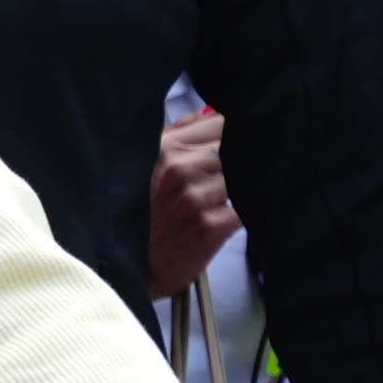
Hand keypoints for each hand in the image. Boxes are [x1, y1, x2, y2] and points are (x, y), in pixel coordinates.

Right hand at [147, 105, 236, 294]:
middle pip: (236, 147)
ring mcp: (195, 197)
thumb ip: (177, 135)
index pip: (220, 123)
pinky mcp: (212, 225)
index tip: (235, 145)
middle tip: (233, 175)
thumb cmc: (143, 216)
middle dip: (241, 160)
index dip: (232, 134)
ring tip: (225, 200)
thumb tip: (209, 113)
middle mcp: (178, 168)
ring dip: (244, 187)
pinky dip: (247, 210)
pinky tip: (230, 216)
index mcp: (163, 148)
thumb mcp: (146, 166)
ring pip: (245, 176)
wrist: (134, 269)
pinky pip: (248, 206)